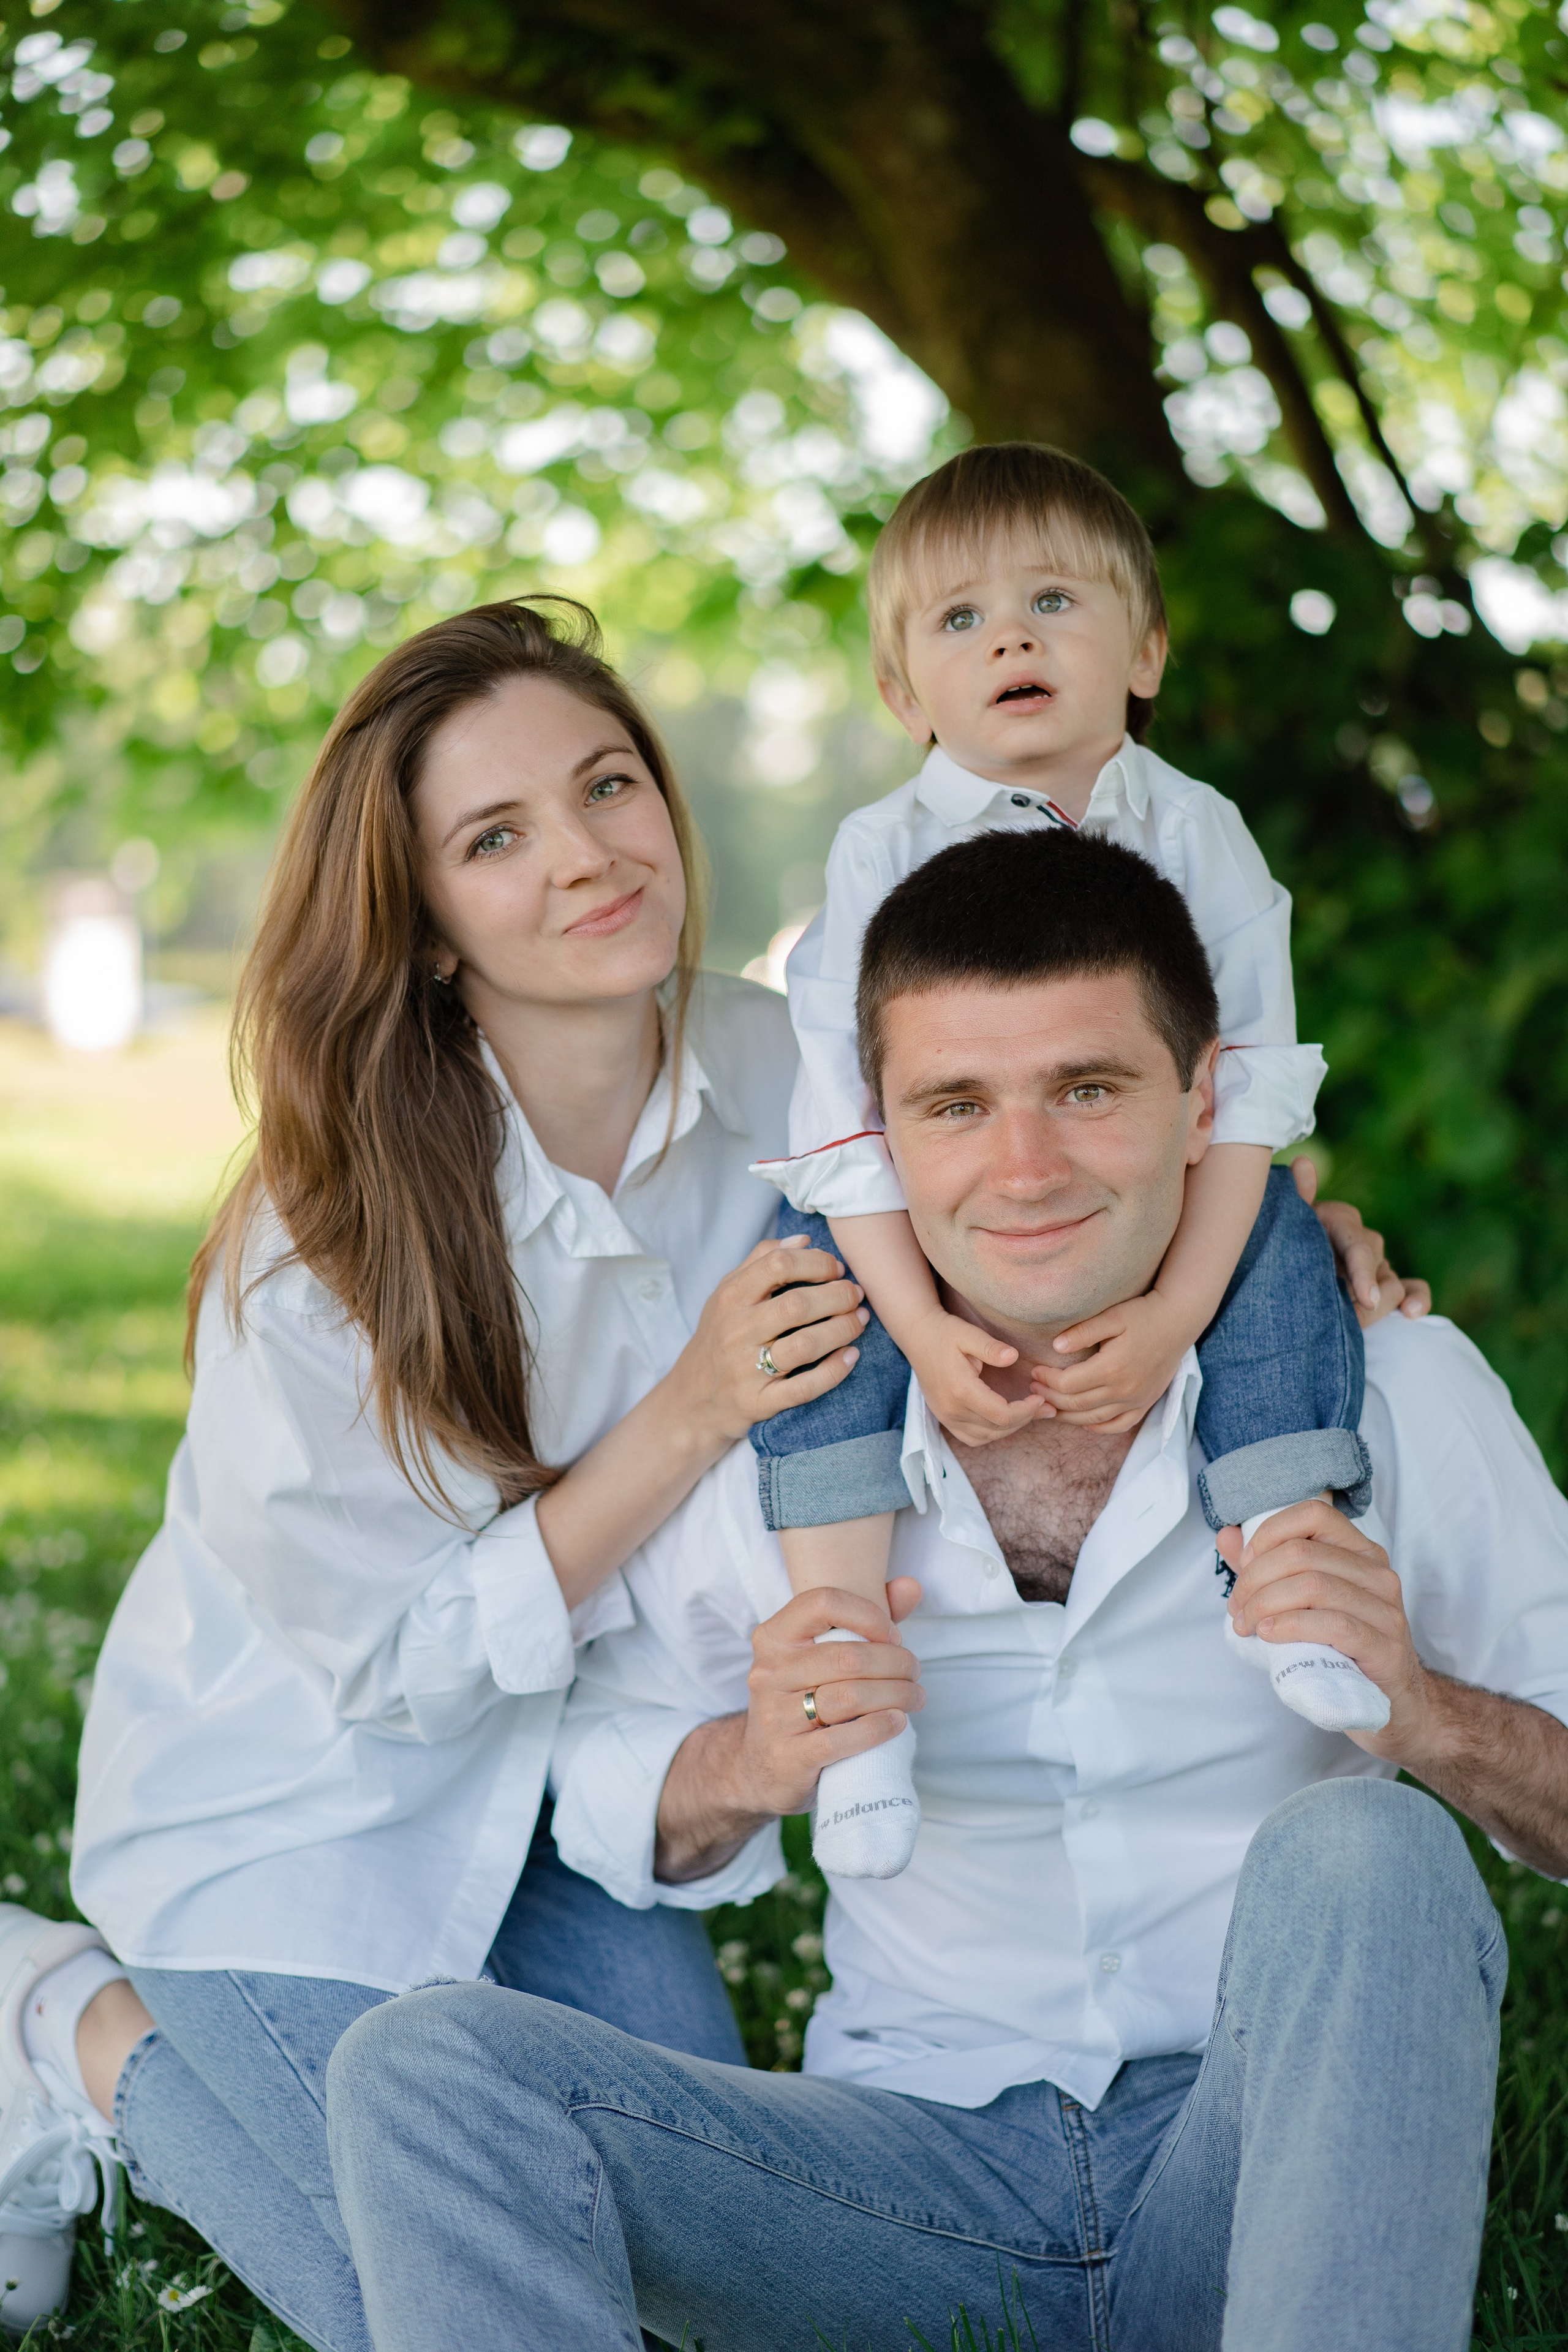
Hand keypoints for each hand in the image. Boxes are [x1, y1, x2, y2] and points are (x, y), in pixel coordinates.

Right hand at [671, 1235, 870, 1449]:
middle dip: (837, 1295)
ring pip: (805, 1346)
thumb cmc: (718, 1338)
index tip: (837, 1268)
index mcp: (730, 1298)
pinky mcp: (759, 1402)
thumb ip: (760, 1261)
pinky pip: (804, 1388)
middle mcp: (736, 1331)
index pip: (777, 1265)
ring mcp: (747, 1369)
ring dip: (843, 1329)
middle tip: (856, 1294)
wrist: (690, 1400)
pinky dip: (834, 1371)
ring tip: (860, 1320)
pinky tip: (851, 1355)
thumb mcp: (726, 1294)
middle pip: (796, 1305)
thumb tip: (804, 1238)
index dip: (816, 1262)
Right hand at [734, 1581, 925, 1818]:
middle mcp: (768, 1672)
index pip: (822, 1602)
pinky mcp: (788, 1757)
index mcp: (773, 1637)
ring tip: (915, 1697)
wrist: (762, 1765)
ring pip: (850, 1697)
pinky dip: (879, 1728)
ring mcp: (774, 1716)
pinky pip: (841, 1739)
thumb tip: (912, 1586)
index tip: (891, 1634)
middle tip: (914, 1672)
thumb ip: (866, 1619)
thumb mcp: (820, 1657)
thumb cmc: (803, 1699)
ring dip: (896, 1696)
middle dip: (895, 1663)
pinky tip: (897, 1722)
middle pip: (847, 1657)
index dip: (868, 1614)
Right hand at [904, 1307, 1048, 1447]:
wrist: (917, 1335)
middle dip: (1025, 1420)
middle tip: (1045, 1407)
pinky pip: (971, 1438)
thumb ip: (991, 1347)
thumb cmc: (945, 1332)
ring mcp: (945, 1416)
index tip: (1040, 1397)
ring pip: (985, 1437)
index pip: (1002, 1415)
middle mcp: (951, 1409)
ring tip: (1028, 1413)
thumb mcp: (969, 1334)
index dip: (1026, 1411)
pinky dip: (991, 1434)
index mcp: (960, 1390)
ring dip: (1009, 1429)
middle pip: (997, 1429)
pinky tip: (1004, 1419)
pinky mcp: (943, 1417)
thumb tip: (1014, 1357)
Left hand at [1031, 1287, 1190, 1430]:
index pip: (1067, 1384)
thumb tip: (1055, 1347)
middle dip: (1050, 1398)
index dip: (1046, 1380)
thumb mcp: (1112, 1316)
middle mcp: (1123, 1390)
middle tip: (1035, 1389)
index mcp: (1111, 1368)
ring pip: (1093, 1419)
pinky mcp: (1145, 1403)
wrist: (1178, 1322)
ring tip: (1050, 1406)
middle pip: (1076, 1404)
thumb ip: (1083, 1331)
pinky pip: (1119, 1425)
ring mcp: (1136, 1400)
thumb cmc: (1143, 1314)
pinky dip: (1098, 1427)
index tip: (1035, 1372)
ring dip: (1067, 1416)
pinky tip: (1083, 1421)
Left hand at [1216, 1500, 1429, 1759]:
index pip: (1313, 1513)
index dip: (1270, 1533)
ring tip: (1246, 1625)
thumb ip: (1266, 1567)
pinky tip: (1268, 1634)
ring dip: (1265, 1604)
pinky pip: (1334, 1626)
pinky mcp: (1386, 1647)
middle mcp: (1378, 1573)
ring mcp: (1386, 1610)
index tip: (1245, 1564)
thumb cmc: (1339, 1647)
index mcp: (1359, 1552)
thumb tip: (1226, 1536)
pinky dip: (1291, 1626)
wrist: (1391, 1703)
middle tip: (1236, 1609)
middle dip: (1255, 1579)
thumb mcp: (1301, 1602)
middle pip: (1302, 1553)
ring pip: (1313, 1586)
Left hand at [1290, 1156, 1430, 1328]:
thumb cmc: (1278, 1248)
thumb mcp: (1282, 1224)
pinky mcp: (1386, 1285)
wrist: (1279, 1279)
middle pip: (1377, 1266)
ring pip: (1392, 1282)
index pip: (1357, 1244)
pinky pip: (1412, 1288)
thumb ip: (1295, 1198)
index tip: (1366, 1298)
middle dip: (1364, 1296)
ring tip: (1357, 1326)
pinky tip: (1412, 1314)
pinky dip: (1418, 1299)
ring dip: (1381, 1306)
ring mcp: (1376, 1264)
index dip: (1363, 1272)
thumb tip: (1303, 1163)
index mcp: (1338, 1221)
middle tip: (1347, 1321)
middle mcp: (1361, 1239)